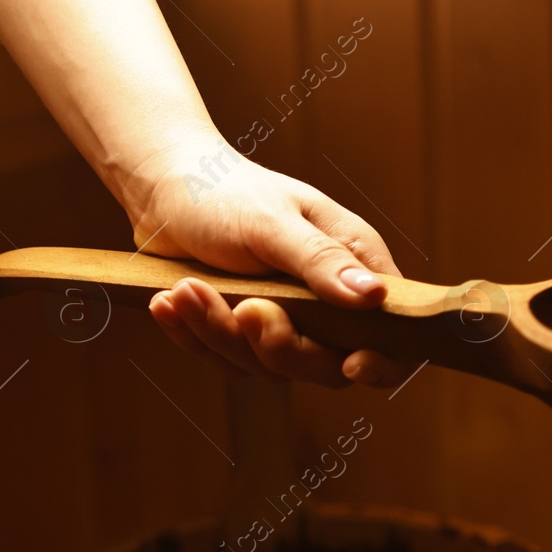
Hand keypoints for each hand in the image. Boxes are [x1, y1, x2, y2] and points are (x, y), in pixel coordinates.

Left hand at [129, 135, 411, 388]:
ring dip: (220, 333)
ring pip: (267, 366)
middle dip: (277, 345)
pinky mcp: (243, 333)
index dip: (381, 360)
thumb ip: (322, 260)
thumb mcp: (272, 221)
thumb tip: (374, 296)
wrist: (161, 185)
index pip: (390, 333)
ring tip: (186, 289)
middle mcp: (326, 300)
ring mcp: (285, 321)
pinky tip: (170, 302)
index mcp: (353, 265)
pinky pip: (226, 360)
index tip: (352, 363)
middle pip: (323, 364)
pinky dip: (194, 336)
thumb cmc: (223, 189)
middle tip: (244, 308)